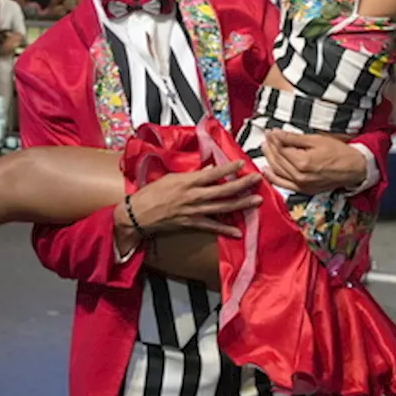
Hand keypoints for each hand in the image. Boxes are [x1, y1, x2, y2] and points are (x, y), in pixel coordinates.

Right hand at [119, 162, 259, 238]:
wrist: (138, 214)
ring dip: (241, 204)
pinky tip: (239, 231)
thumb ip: (191, 174)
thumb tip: (208, 168)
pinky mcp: (192, 224)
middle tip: (257, 180)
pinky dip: (226, 229)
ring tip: (256, 201)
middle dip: (242, 184)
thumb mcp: (171, 177)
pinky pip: (212, 227)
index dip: (228, 169)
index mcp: (188, 182)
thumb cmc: (151, 193)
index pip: (213, 173)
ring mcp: (194, 212)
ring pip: (223, 208)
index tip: (241, 164)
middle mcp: (194, 197)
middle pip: (223, 190)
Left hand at [261, 131, 367, 194]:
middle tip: (266, 138)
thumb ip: (293, 138)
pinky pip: (283, 184)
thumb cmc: (338, 152)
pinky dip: (273, 177)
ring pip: (278, 171)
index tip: (270, 132)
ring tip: (265, 148)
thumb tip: (276, 134)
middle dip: (270, 147)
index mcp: (302, 162)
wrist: (354, 168)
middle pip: (278, 160)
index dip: (274, 139)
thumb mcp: (316, 140)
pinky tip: (266, 170)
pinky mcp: (303, 190)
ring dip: (269, 159)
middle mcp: (299, 176)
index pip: (281, 149)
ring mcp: (301, 185)